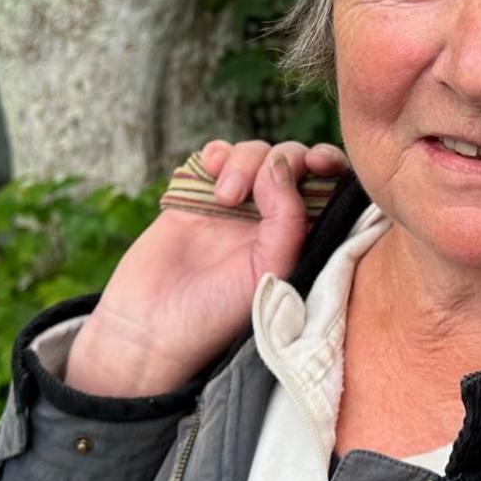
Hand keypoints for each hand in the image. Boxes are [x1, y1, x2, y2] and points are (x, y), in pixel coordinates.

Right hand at [64, 140, 348, 396]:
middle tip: (259, 185)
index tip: (319, 164)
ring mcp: (233, 206)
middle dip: (283, 158)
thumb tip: (281, 164)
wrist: (150, 327)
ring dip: (244, 161)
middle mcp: (270, 219)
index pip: (327, 187)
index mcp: (297, 238)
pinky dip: (217, 153)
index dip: (329, 164)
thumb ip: (288, 219)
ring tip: (224, 198)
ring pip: (255, 153)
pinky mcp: (196, 197)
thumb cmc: (216, 314)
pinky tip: (209, 170)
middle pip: (292, 160)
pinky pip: (216, 155)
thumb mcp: (270, 270)